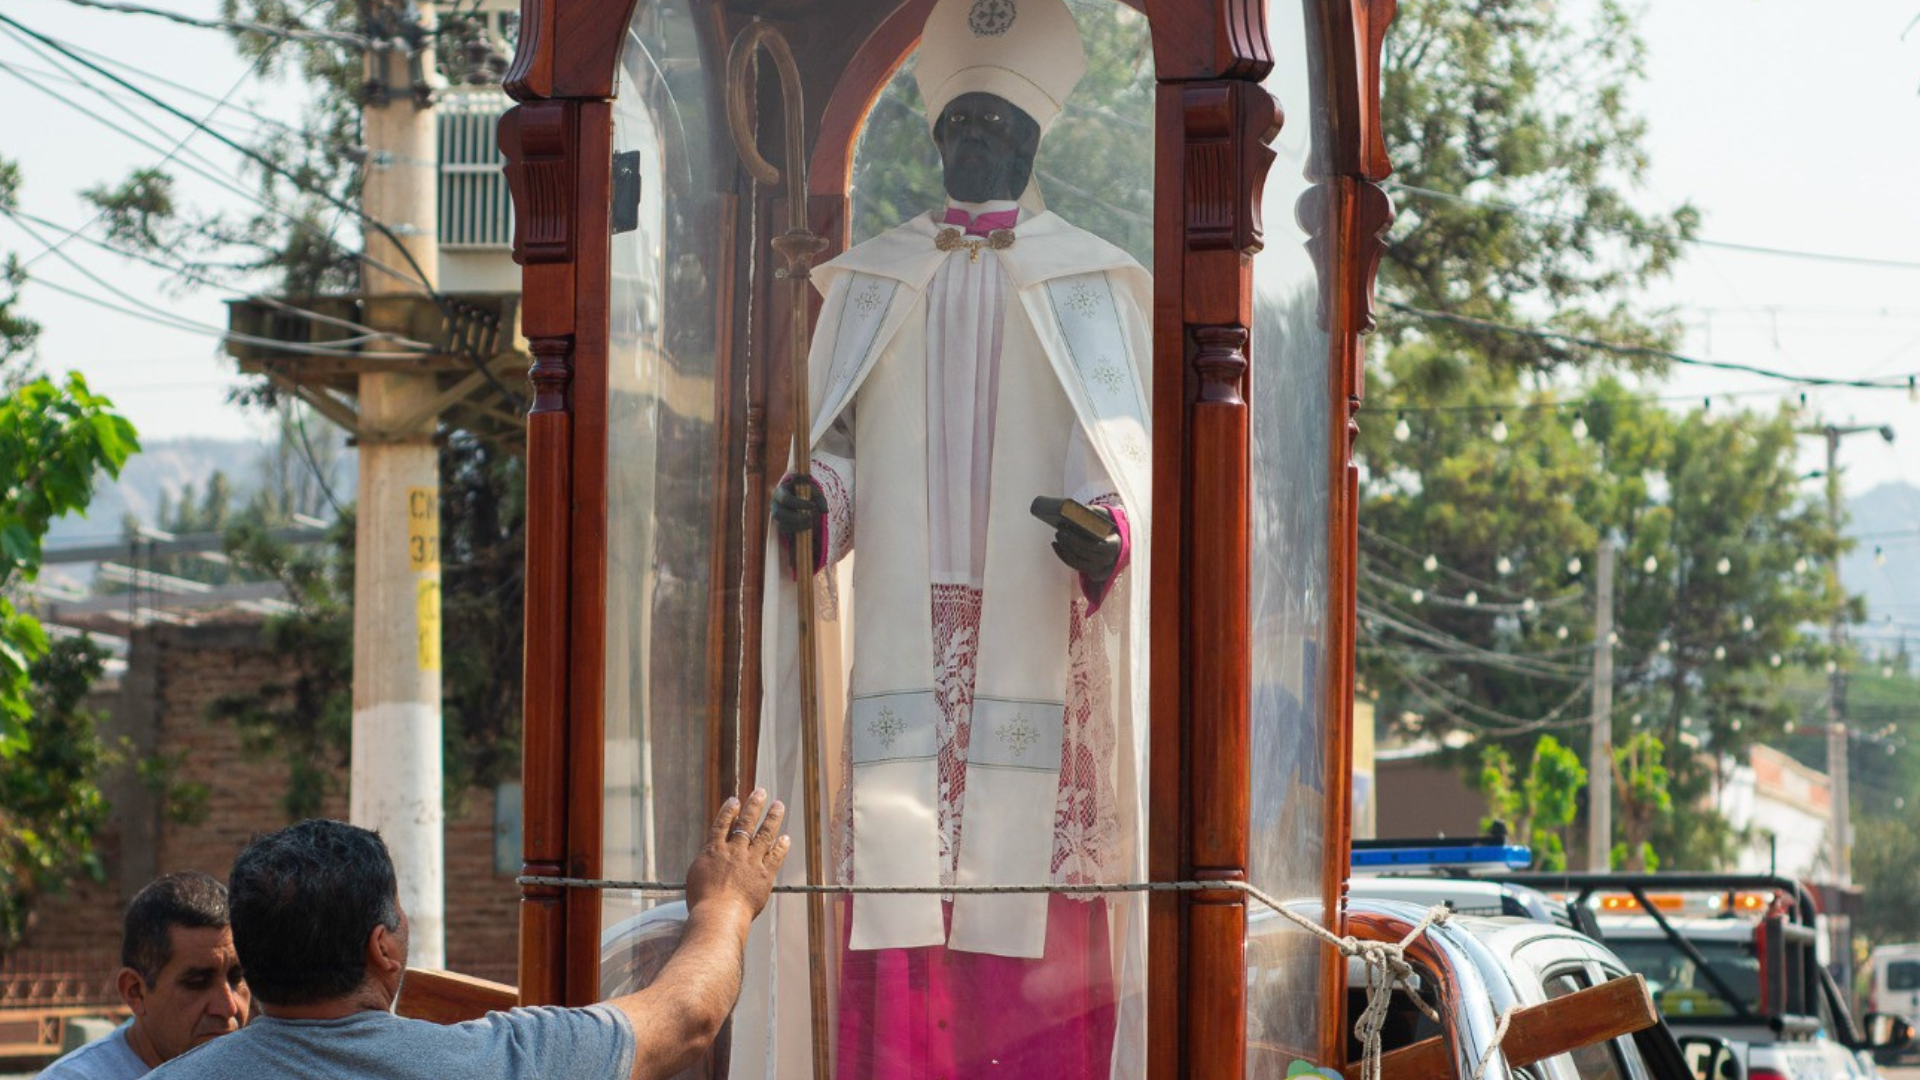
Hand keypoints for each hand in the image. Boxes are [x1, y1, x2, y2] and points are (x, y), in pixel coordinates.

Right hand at [685, 790, 789, 921]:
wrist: (719, 914)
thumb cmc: (703, 900)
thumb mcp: (696, 874)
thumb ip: (707, 860)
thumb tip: (712, 853)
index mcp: (714, 849)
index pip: (723, 823)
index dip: (729, 810)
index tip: (736, 800)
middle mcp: (734, 850)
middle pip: (746, 822)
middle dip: (754, 805)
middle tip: (761, 792)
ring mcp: (751, 861)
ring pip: (764, 833)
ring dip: (772, 817)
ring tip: (778, 805)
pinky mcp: (765, 874)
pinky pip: (776, 855)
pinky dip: (781, 845)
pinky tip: (785, 837)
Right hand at [770, 475, 827, 535]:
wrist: (797, 497)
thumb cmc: (805, 492)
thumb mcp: (812, 491)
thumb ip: (820, 499)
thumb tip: (825, 511)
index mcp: (781, 491)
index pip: (786, 499)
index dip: (799, 504)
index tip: (813, 505)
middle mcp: (775, 503)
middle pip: (780, 514)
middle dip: (796, 518)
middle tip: (810, 518)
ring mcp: (775, 514)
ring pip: (781, 523)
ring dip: (797, 525)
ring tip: (810, 524)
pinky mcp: (778, 522)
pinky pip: (784, 529)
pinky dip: (795, 530)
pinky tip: (805, 527)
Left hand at [1048, 510, 1119, 581]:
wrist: (1111, 541)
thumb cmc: (1106, 527)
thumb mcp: (1106, 518)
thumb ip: (1097, 512)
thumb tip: (1083, 509)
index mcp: (1113, 546)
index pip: (1093, 545)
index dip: (1077, 538)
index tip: (1066, 526)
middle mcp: (1106, 559)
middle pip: (1082, 552)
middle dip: (1068, 541)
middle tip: (1059, 530)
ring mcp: (1097, 567)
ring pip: (1076, 560)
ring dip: (1064, 548)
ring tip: (1057, 536)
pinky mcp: (1088, 569)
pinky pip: (1073, 564)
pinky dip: (1062, 555)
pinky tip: (1055, 545)